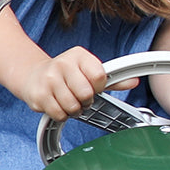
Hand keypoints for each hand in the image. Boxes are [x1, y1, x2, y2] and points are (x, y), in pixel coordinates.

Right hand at [17, 46, 134, 121]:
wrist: (34, 75)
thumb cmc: (66, 75)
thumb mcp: (89, 72)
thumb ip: (113, 79)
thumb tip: (134, 82)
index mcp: (79, 55)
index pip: (99, 76)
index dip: (98, 87)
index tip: (92, 86)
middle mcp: (62, 63)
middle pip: (86, 93)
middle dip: (85, 100)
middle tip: (80, 96)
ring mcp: (49, 79)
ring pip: (72, 106)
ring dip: (74, 109)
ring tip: (69, 100)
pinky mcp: (39, 95)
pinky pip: (59, 114)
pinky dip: (61, 114)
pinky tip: (58, 104)